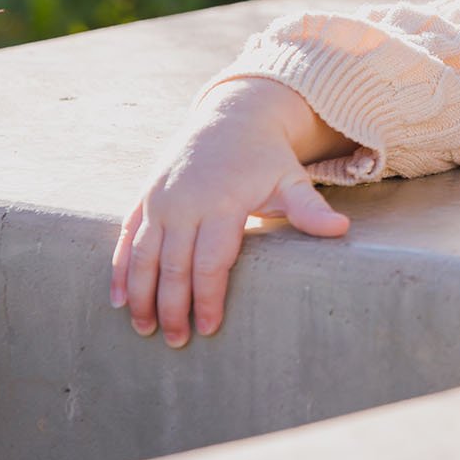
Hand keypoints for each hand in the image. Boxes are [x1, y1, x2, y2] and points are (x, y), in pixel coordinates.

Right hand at [110, 79, 351, 346]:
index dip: (208, 298)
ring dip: (141, 295)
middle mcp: (184, 202)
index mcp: (222, 203)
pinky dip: (119, 268)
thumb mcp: (291, 179)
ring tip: (144, 329)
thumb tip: (341, 230)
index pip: (210, 262)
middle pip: (173, 265)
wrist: (232, 117)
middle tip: (177, 342)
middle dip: (173, 307)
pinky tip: (118, 298)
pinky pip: (125, 236)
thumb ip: (310, 208)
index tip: (210, 329)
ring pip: (142, 255)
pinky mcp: (145, 196)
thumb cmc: (265, 158)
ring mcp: (160, 199)